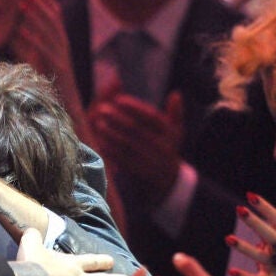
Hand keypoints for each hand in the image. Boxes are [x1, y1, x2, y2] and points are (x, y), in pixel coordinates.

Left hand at [89, 87, 183, 205]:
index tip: (119, 99)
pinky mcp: (139, 173)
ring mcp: (151, 161)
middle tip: (103, 108)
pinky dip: (111, 150)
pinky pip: (122, 160)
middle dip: (119, 118)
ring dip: (111, 133)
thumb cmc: (167, 148)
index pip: (152, 117)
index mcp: (171, 134)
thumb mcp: (174, 132)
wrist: (167, 182)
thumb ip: (174, 113)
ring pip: (128, 145)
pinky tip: (100, 141)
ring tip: (98, 123)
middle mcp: (163, 147)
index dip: (135, 107)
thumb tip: (177, 94)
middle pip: (137, 130)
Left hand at [228, 193, 275, 275]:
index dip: (265, 208)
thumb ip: (273, 227)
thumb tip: (257, 202)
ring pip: (262, 257)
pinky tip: (231, 271)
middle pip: (271, 236)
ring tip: (227, 238)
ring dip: (245, 248)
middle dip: (256, 223)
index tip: (250, 195)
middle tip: (239, 209)